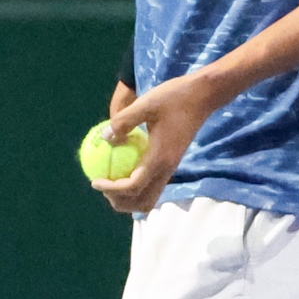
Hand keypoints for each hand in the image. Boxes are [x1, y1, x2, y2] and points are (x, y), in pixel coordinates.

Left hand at [91, 72, 220, 214]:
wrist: (203, 96)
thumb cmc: (174, 97)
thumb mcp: (146, 103)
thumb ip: (123, 121)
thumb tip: (104, 137)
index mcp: (159, 158)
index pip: (132, 187)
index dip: (111, 189)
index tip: (94, 181)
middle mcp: (166, 168)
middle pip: (142, 203)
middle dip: (120, 201)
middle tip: (103, 186)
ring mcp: (170, 167)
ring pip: (149, 197)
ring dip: (129, 197)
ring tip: (112, 182)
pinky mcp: (171, 163)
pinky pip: (152, 185)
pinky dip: (136, 187)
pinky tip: (124, 169)